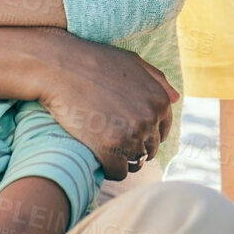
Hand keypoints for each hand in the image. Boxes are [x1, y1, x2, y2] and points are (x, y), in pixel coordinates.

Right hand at [37, 36, 177, 180]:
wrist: (57, 67)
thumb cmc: (93, 60)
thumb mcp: (132, 62)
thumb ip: (157, 80)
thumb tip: (176, 99)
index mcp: (159, 100)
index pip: (162, 132)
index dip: (144, 133)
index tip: (126, 132)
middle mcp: (149, 118)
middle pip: (149, 148)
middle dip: (133, 146)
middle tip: (110, 138)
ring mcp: (130, 134)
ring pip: (135, 162)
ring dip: (122, 158)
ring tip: (104, 147)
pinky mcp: (109, 148)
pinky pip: (118, 172)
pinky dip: (109, 168)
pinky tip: (98, 156)